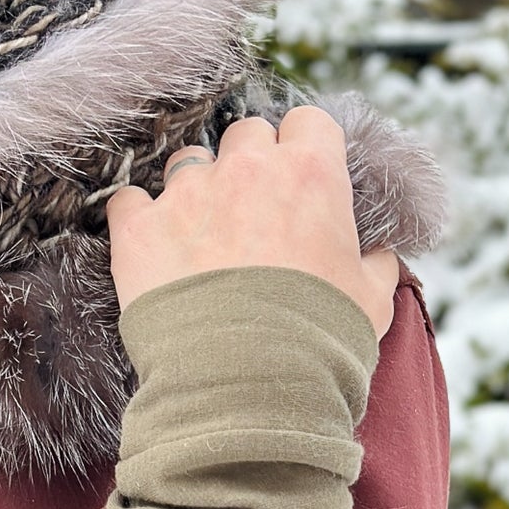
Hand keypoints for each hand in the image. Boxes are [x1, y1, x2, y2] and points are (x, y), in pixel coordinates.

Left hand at [104, 107, 399, 337]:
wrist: (247, 384)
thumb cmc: (320, 340)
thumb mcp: (372, 301)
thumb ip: (374, 265)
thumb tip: (378, 257)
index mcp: (311, 174)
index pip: (308, 123)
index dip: (305, 148)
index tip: (302, 178)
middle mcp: (248, 169)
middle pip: (247, 134)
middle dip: (251, 164)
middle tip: (254, 211)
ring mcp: (188, 193)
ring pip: (188, 159)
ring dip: (196, 187)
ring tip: (201, 235)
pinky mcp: (140, 227)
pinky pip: (129, 200)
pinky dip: (139, 218)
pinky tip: (152, 247)